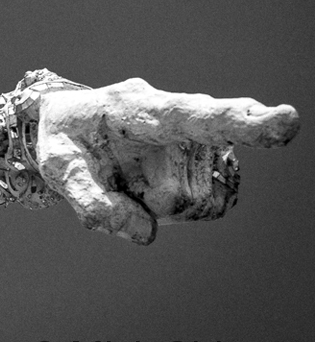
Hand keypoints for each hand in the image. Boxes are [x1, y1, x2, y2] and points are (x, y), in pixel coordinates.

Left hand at [37, 78, 299, 244]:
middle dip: (156, 204)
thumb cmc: (61, 139)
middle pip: (192, 185)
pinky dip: (179, 206)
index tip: (285, 122)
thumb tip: (146, 234)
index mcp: (134, 106)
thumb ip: (90, 202)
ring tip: (130, 183)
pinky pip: (211, 199)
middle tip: (117, 188)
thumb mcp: (57, 169)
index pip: (192, 114)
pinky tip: (152, 187)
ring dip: (165, 204)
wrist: (66, 120)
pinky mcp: (204, 153)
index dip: (239, 120)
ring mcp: (192, 134)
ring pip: (203, 197)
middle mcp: (172, 114)